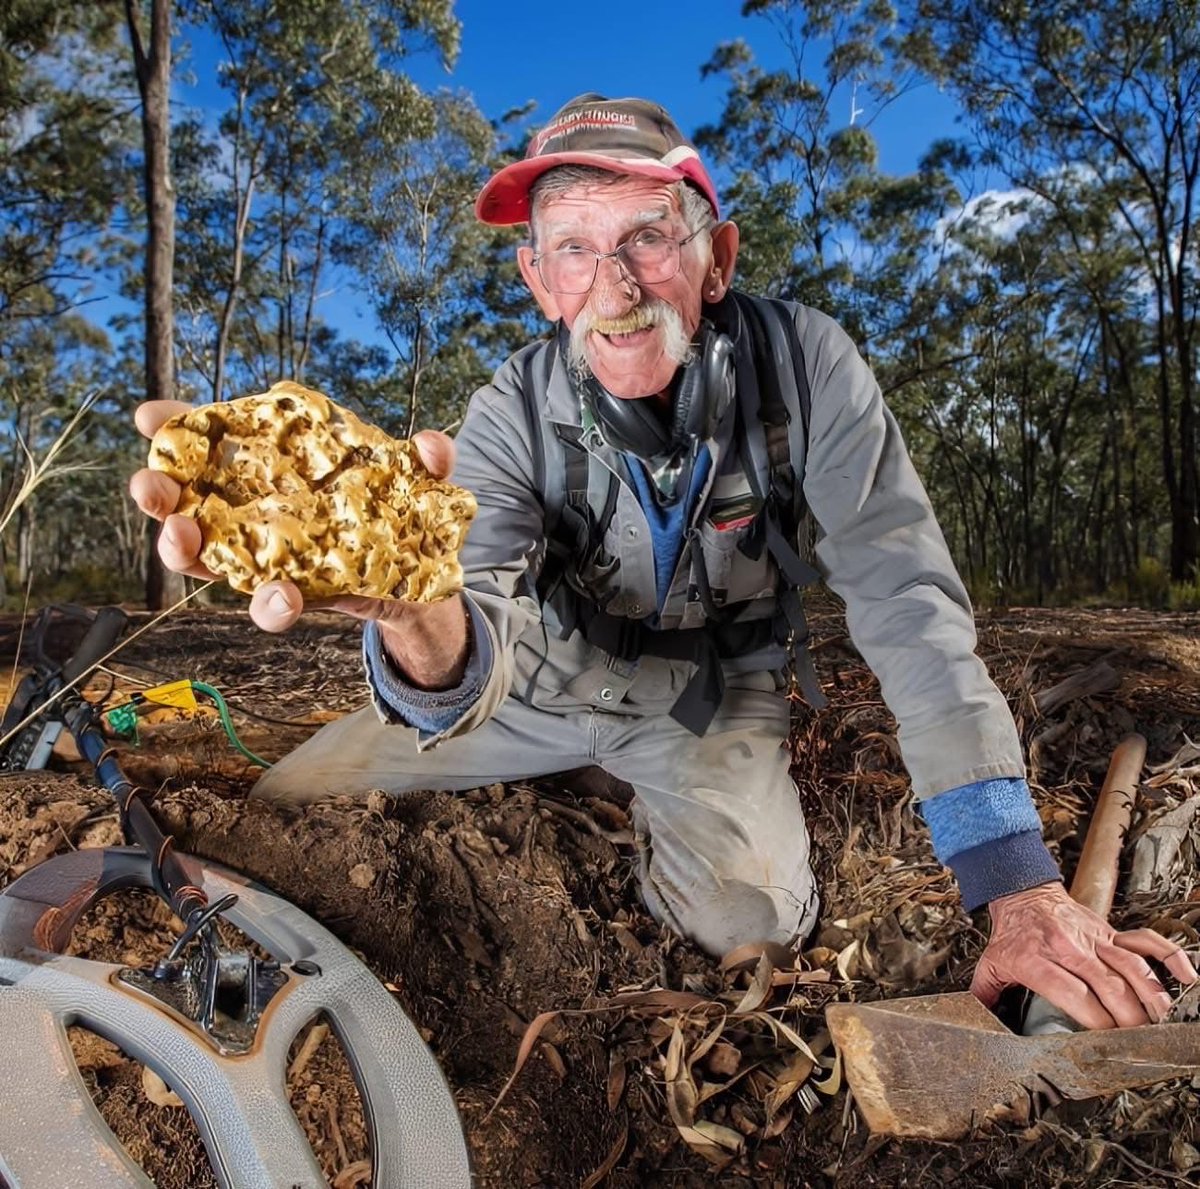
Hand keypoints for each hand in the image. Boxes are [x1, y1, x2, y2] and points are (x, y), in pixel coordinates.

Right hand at [128, 399, 459, 638]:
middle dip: (157, 493)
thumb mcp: (417, 479)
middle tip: (149, 485)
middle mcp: (254, 511)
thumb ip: (425, 459)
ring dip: (184, 550)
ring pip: (205, 558)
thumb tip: (432, 447)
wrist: (422, 580)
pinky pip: (268, 605)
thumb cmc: (400, 511)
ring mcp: (265, 557)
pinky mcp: (292, 596)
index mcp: (272, 467)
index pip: (213, 442)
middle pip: (186, 500)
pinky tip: (283, 596)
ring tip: (182, 539)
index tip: (149, 415)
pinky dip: (271, 604)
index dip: (175, 428)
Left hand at [971, 881, 1197, 1027]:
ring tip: (1162, 1023)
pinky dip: (1170, 958)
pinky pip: (1147, 941)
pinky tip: (1188, 978)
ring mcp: (1094, 939)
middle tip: (1139, 1043)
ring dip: (1152, 997)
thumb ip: (984, 996)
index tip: (1106, 1044)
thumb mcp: (990, 965)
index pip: (1074, 995)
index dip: (1095, 1022)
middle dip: (1128, 1020)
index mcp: (1037, 961)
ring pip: (1132, 967)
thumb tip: (977, 1024)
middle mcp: (1069, 949)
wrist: (1022, 893)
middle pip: (1109, 987)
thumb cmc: (1010, 935)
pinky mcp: (1111, 931)